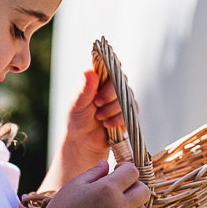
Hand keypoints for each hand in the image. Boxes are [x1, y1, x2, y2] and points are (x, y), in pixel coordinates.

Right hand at [34, 158, 147, 207]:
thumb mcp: (76, 184)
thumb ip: (95, 172)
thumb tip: (108, 164)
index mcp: (108, 189)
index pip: (133, 172)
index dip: (126, 168)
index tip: (116, 170)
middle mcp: (119, 206)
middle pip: (144, 190)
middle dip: (134, 184)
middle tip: (119, 186)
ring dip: (133, 202)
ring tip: (116, 201)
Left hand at [51, 67, 124, 184]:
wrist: (84, 141)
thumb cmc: (77, 119)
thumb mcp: (77, 104)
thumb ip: (84, 88)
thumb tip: (89, 71)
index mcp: (98, 79)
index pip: (109, 66)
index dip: (112, 67)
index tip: (108, 75)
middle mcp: (111, 87)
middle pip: (120, 81)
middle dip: (109, 94)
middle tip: (96, 103)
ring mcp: (121, 99)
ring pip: (125, 98)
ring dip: (111, 109)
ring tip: (98, 117)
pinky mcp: (127, 113)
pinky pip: (129, 112)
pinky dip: (117, 119)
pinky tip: (107, 124)